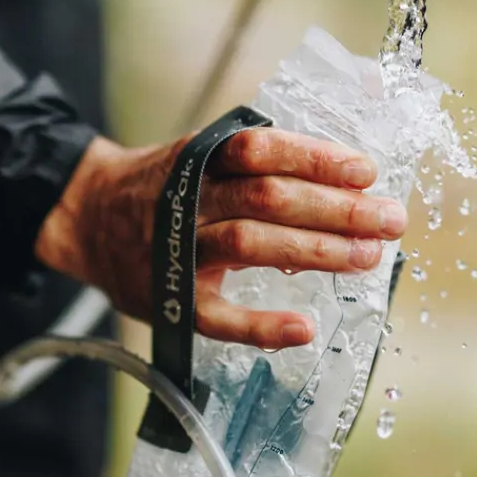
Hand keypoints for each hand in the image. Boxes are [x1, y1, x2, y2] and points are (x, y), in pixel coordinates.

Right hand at [34, 128, 405, 348]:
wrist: (87, 219)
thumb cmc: (164, 188)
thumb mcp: (201, 155)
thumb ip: (261, 156)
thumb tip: (351, 148)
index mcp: (199, 160)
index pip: (260, 150)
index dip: (315, 159)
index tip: (365, 172)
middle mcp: (189, 201)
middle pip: (267, 199)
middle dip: (335, 209)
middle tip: (389, 220)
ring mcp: (178, 251)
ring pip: (249, 245)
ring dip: (315, 251)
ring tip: (366, 257)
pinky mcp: (171, 299)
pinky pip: (217, 317)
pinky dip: (260, 325)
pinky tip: (302, 328)